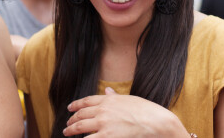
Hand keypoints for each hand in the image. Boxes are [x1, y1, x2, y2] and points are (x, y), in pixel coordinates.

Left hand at [64, 87, 187, 136]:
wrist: (156, 122)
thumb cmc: (146, 111)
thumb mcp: (130, 99)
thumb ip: (116, 97)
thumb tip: (108, 90)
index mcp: (109, 100)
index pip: (87, 101)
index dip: (76, 105)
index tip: (70, 108)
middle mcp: (103, 111)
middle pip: (81, 115)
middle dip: (72, 120)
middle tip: (68, 124)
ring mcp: (103, 125)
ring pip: (80, 128)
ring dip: (71, 130)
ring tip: (67, 132)